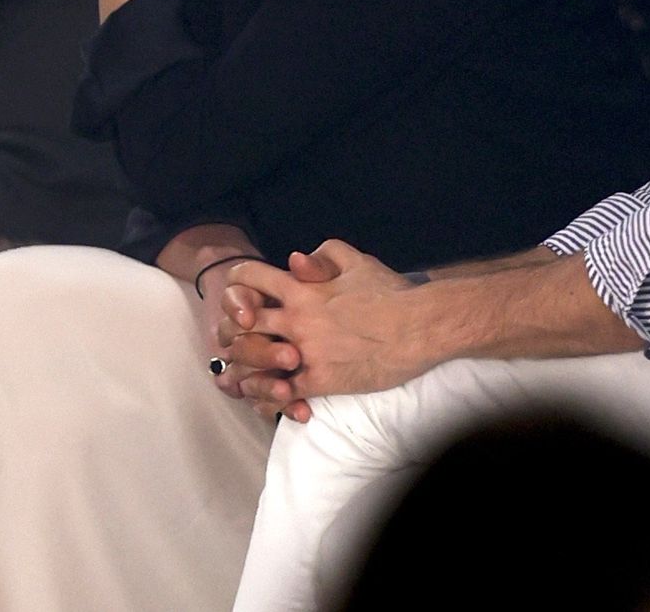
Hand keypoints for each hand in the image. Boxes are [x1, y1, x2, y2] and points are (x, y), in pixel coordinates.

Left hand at [224, 240, 426, 404]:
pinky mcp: (318, 381)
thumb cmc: (390, 293)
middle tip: (234, 337)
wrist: (417, 328)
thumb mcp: (357, 261)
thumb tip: (295, 259)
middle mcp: (296, 319)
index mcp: (302, 288)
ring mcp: (305, 352)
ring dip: (243, 365)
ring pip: (252, 361)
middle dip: (233, 329)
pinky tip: (271, 395)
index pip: (250, 278)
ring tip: (242, 371)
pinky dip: (270, 395)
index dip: (239, 284)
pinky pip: (279, 392)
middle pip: (241, 324)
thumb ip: (324, 254)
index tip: (242, 294)